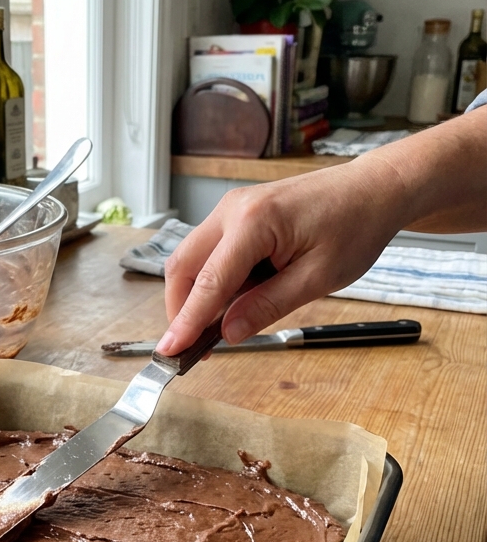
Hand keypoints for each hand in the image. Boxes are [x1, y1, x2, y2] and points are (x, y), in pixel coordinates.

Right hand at [156, 159, 408, 354]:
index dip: (186, 320)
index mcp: (254, 222)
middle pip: (182, 266)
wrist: (371, 190)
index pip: (208, 281)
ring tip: (213, 329)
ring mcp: (230, 209)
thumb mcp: (317, 278)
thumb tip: (228, 333)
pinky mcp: (236, 214)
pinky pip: (209, 252)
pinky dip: (210, 281)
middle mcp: (232, 210)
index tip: (169, 351)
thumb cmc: (354, 227)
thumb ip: (268, 305)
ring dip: (193, 295)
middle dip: (180, 308)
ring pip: (190, 258)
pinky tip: (230, 302)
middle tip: (190, 347)